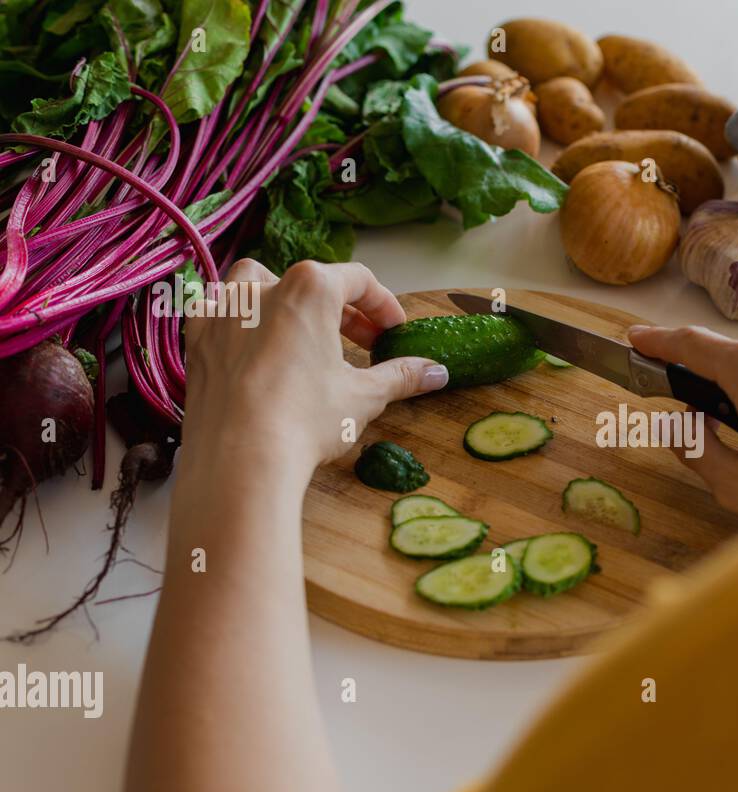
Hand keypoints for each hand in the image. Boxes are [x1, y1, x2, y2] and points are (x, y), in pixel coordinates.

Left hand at [181, 259, 446, 484]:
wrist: (239, 461)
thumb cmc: (306, 420)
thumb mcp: (364, 397)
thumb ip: (401, 375)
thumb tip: (437, 372)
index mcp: (309, 288)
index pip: (357, 280)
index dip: (383, 305)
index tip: (394, 331)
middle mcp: (260, 288)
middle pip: (311, 284)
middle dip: (342, 311)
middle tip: (363, 343)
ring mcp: (222, 313)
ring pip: (257, 287)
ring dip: (285, 301)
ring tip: (304, 334)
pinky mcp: (196, 342)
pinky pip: (220, 316)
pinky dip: (242, 323)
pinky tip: (256, 351)